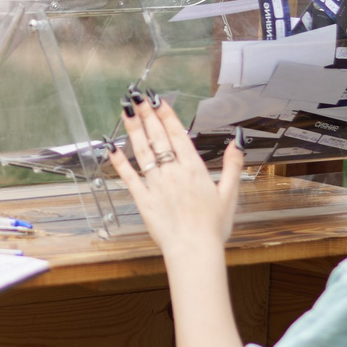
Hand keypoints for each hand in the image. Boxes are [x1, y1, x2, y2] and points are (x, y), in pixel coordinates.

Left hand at [107, 100, 243, 253]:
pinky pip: (129, 176)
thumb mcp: (229, 195)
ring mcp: (156, 185)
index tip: (158, 99)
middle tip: (137, 95)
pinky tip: (111, 146)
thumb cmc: (213, 227)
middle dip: (147, 114)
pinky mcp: (143, 199)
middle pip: (158, 138)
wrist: (195, 251)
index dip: (166, 115)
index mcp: (193, 169)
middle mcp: (173, 172)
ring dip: (133, 129)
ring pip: (142, 151)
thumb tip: (236, 143)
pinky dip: (119, 161)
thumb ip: (231, 166)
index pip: (177, 135)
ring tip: (126, 111)